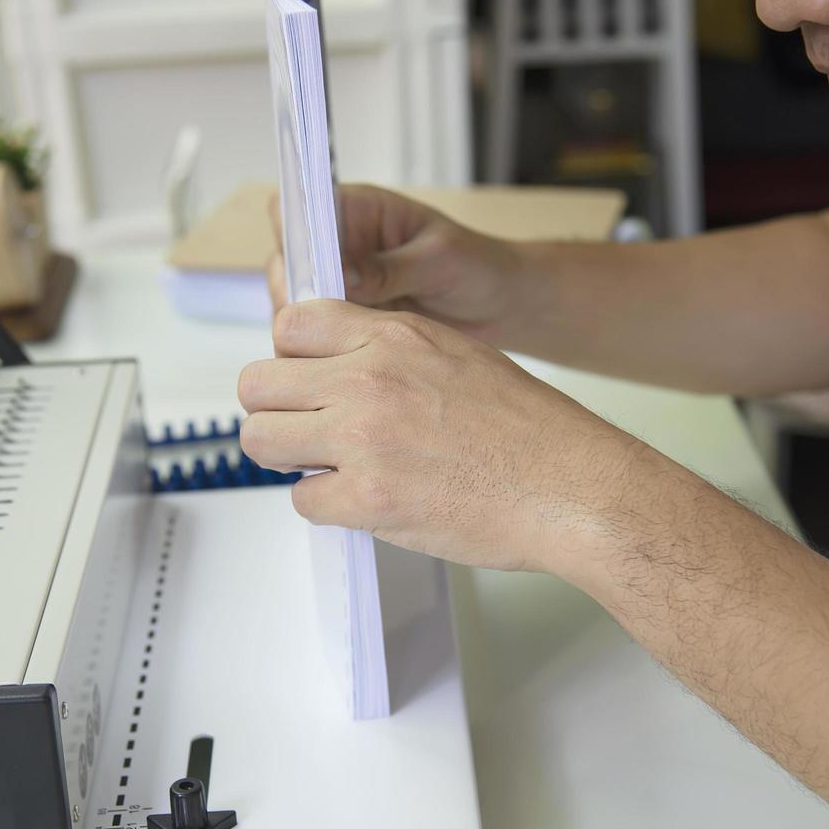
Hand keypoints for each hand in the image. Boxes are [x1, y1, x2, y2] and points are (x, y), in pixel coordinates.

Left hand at [238, 300, 638, 571]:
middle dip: (276, 410)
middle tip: (306, 431)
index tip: (307, 381)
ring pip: (262, 440)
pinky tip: (365, 500)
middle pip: (256, 384)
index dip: (290, 357)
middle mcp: (369, 379)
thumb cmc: (529, 430)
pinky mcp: (367, 499)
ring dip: (289, 457)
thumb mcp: (455, 354)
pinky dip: (327, 505)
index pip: (290, 324)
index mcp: (392, 336)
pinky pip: (302, 499)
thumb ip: (388, 349)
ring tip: (329, 466)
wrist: (572, 487)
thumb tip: (335, 365)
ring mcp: (363, 439)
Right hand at [267, 185, 531, 346]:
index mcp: (359, 211)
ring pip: (294, 304)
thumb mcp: (439, 260)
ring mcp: (338, 284)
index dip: (293, 233)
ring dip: (307, 325)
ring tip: (343, 343)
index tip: (309, 267)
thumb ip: (389, 268)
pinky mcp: (345, 320)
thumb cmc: (477, 267)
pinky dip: (321, 348)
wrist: (499, 307)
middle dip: (297, 291)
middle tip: (327, 318)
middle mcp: (340, 244)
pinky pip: (315, 334)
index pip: (300, 207)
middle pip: (287, 262)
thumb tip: (341, 274)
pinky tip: (346, 360)